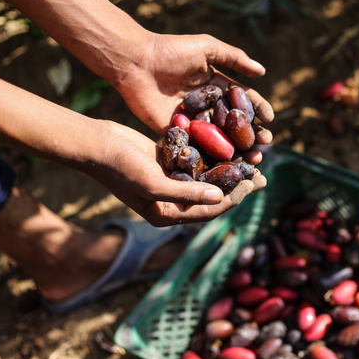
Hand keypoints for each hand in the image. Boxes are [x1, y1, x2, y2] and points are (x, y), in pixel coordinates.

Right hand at [89, 120, 265, 225]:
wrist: (95, 143)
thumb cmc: (120, 168)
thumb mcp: (154, 184)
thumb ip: (187, 193)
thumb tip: (221, 198)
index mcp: (168, 215)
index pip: (211, 210)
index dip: (236, 197)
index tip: (256, 183)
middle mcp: (171, 201)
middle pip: (214, 194)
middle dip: (239, 184)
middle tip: (263, 173)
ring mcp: (170, 181)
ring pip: (209, 176)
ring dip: (230, 167)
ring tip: (253, 157)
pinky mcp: (168, 162)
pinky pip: (197, 160)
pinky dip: (214, 153)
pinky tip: (232, 142)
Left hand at [115, 32, 272, 162]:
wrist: (136, 63)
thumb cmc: (171, 51)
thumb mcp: (206, 47)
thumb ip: (233, 58)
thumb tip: (262, 72)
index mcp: (217, 86)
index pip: (243, 100)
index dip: (258, 109)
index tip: (270, 120)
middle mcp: (208, 105)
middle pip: (235, 124)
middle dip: (253, 134)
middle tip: (266, 144)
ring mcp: (194, 121)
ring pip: (221, 139)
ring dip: (238, 150)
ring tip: (254, 158)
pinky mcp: (178, 132)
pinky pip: (198, 146)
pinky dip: (213, 157)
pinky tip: (228, 165)